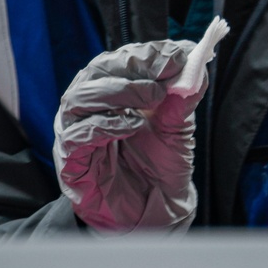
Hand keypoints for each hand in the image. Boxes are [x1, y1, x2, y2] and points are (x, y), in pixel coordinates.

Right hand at [53, 17, 227, 232]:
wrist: (155, 214)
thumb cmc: (160, 168)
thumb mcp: (177, 129)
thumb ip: (182, 99)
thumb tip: (196, 66)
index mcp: (112, 94)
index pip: (119, 61)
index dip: (147, 54)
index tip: (178, 54)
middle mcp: (89, 109)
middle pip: (95, 72)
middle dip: (131, 67)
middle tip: (164, 74)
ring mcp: (76, 134)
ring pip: (79, 97)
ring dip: (119, 91)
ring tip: (152, 97)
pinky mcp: (71, 163)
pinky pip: (76, 136)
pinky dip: (104, 125)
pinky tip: (132, 125)